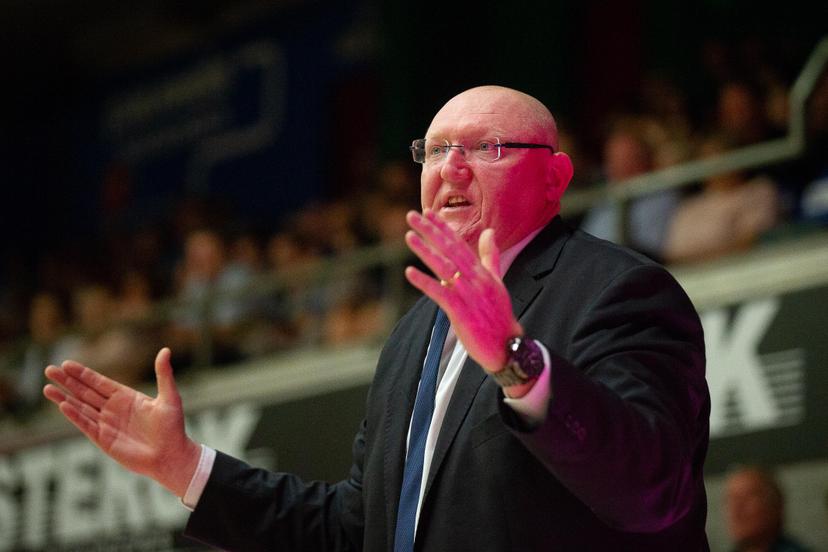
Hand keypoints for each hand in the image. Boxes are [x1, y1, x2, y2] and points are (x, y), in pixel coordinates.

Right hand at [43, 347, 200, 497]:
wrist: (171, 456)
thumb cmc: (173, 427)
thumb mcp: (170, 397)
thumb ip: (164, 374)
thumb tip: (165, 350)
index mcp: (127, 397)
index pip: (99, 382)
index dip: (83, 373)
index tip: (67, 363)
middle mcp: (113, 409)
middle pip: (85, 392)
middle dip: (67, 381)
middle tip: (49, 369)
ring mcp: (107, 424)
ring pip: (81, 407)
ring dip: (64, 397)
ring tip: (47, 387)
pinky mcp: (104, 439)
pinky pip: (86, 425)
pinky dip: (74, 415)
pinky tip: (62, 405)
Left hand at [404, 209, 523, 380]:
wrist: (506, 345)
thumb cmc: (498, 315)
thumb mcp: (496, 281)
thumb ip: (490, 256)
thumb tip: (488, 231)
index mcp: (482, 272)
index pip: (460, 243)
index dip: (443, 227)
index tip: (428, 213)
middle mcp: (475, 279)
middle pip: (450, 249)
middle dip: (430, 231)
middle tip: (412, 216)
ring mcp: (468, 294)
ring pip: (444, 267)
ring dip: (425, 251)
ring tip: (409, 236)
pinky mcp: (461, 312)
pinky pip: (440, 294)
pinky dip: (425, 282)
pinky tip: (410, 272)